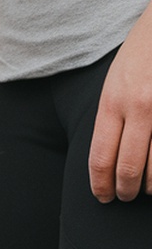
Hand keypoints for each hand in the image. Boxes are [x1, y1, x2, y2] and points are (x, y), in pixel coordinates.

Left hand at [89, 4, 151, 202]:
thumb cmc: (142, 52)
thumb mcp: (116, 81)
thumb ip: (112, 118)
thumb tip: (107, 159)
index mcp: (113, 101)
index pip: (100, 158)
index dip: (101, 185)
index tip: (103, 197)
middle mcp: (139, 105)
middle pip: (128, 168)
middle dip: (125, 191)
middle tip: (126, 197)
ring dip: (151, 186)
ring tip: (147, 188)